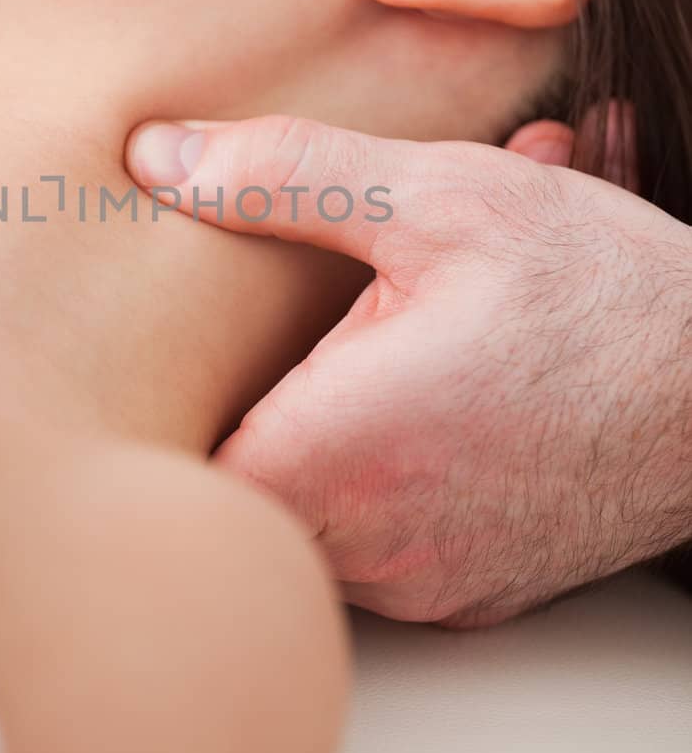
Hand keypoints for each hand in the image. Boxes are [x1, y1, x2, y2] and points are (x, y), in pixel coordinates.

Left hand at [124, 106, 691, 628]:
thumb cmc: (597, 293)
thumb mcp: (441, 196)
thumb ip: (283, 176)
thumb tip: (155, 156)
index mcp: (333, 454)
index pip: (170, 472)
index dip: (155, 413)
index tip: (165, 361)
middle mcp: (368, 547)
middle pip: (236, 496)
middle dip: (255, 405)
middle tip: (290, 339)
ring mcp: (422, 586)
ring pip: (312, 520)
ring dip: (329, 433)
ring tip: (386, 345)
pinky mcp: (469, 596)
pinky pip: (382, 542)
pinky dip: (389, 470)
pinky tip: (434, 392)